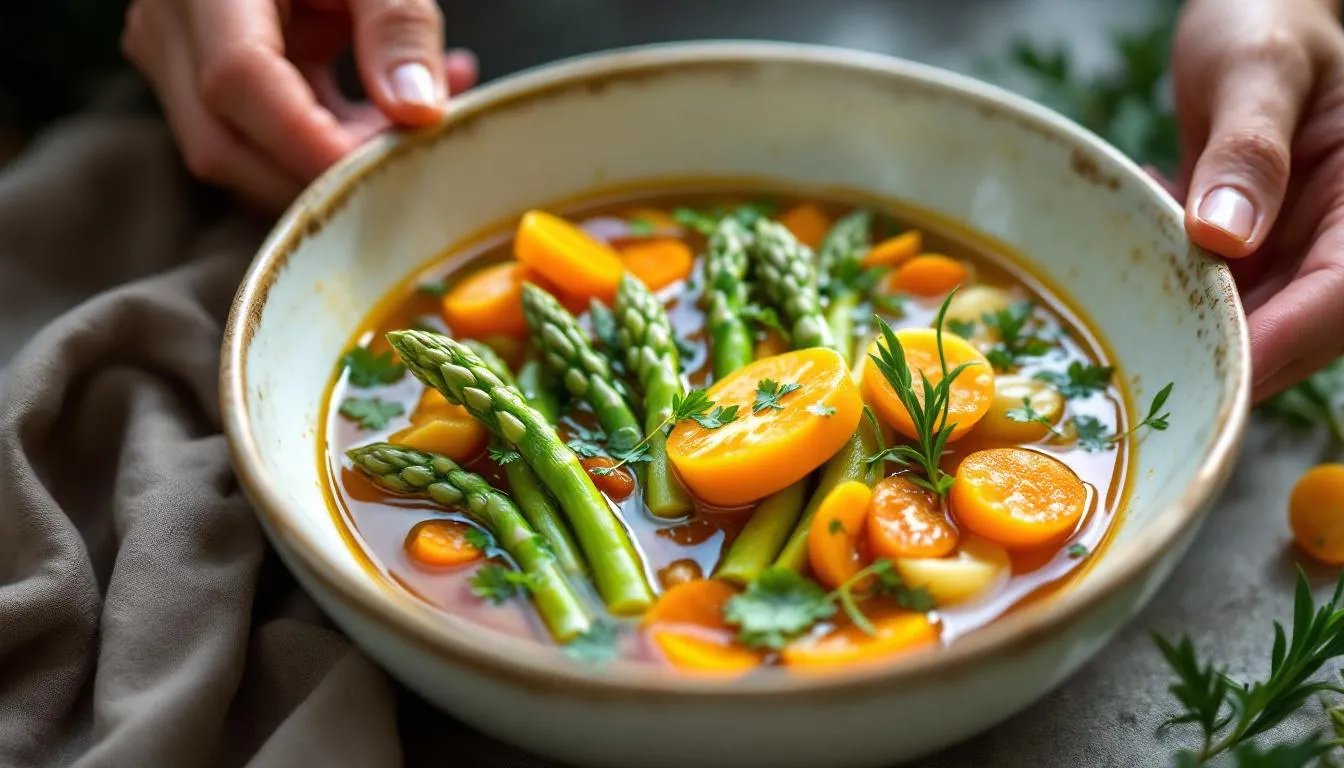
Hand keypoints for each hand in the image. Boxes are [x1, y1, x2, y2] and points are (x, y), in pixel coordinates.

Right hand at [122, 0, 477, 211]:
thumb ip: (399, 23)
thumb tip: (418, 111)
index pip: (236, 78)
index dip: (308, 139)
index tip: (383, 169)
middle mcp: (169, 24)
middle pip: (223, 142)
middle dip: (321, 175)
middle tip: (410, 158)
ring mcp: (174, 58)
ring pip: (240, 155)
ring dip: (333, 161)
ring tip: (414, 123)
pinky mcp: (202, 80)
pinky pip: (260, 138)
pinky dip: (330, 140)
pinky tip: (393, 114)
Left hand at [1172, 0, 1343, 401]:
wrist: (1252, 11)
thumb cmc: (1267, 20)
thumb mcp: (1259, 66)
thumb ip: (1248, 146)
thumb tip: (1225, 235)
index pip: (1336, 297)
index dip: (1275, 344)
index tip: (1208, 373)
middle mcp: (1340, 236)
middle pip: (1294, 329)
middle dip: (1221, 359)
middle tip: (1140, 380)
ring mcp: (1294, 246)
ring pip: (1248, 321)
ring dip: (1184, 327)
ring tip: (1121, 318)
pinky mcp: (1251, 248)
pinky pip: (1212, 291)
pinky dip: (1169, 288)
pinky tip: (1134, 253)